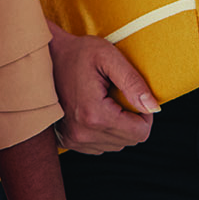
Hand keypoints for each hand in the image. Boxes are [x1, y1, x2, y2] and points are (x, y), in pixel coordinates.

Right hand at [48, 24, 156, 153]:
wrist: (44, 57)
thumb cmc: (78, 53)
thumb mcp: (108, 57)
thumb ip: (133, 82)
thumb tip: (153, 108)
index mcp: (94, 114)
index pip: (140, 133)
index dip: (145, 115)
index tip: (135, 96)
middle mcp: (82, 133)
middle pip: (129, 141)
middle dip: (132, 120)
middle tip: (120, 96)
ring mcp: (73, 140)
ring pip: (116, 146)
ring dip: (118, 127)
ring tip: (106, 101)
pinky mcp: (68, 141)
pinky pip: (100, 146)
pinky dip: (104, 131)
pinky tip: (95, 110)